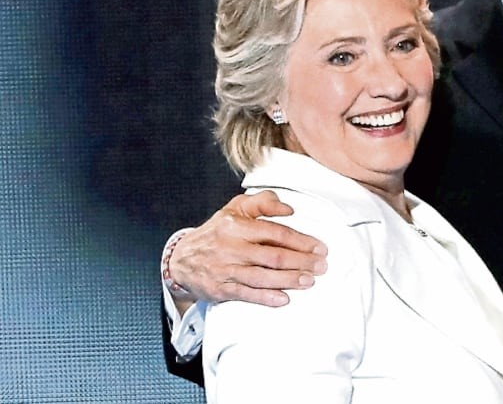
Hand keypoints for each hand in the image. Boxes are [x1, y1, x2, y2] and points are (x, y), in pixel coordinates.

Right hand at [167, 191, 327, 312]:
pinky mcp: (221, 289)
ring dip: (289, 280)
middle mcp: (231, 247)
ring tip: (309, 281)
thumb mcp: (236, 208)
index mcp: (237, 225)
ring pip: (262, 276)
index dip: (301, 241)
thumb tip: (289, 210)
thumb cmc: (216, 232)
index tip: (319, 248)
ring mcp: (226, 269)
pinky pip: (246, 294)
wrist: (181, 259)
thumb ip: (264, 202)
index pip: (275, 233)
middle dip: (301, 262)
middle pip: (273, 256)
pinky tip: (284, 298)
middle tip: (321, 266)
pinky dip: (266, 297)